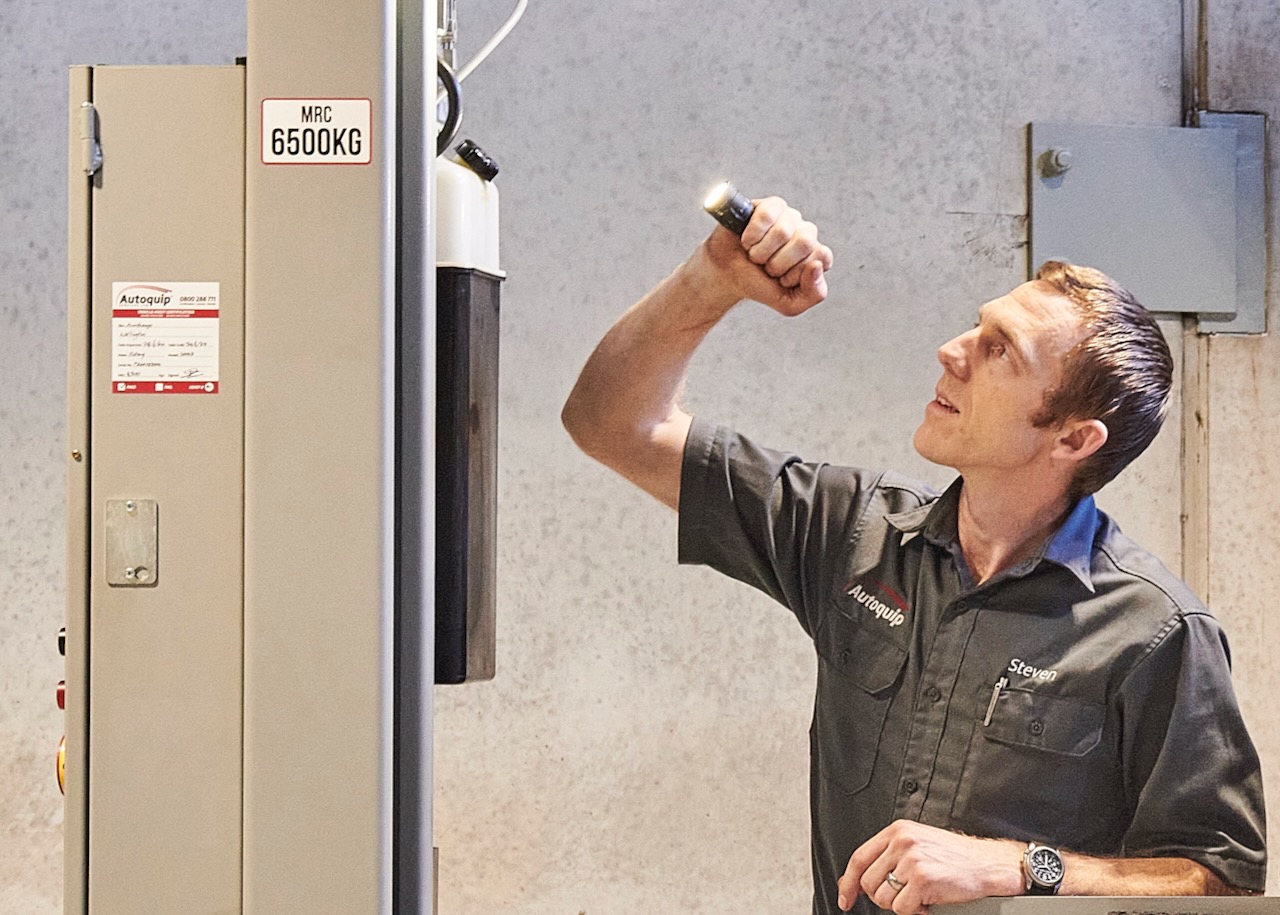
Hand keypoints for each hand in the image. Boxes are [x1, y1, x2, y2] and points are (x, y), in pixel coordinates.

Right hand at [695, 196, 832, 316]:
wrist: (726, 276)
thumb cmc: (758, 285)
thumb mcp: (789, 303)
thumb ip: (814, 293)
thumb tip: (817, 265)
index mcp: (816, 255)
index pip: (822, 256)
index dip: (797, 272)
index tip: (781, 280)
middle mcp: (806, 233)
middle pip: (805, 242)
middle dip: (778, 263)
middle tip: (766, 267)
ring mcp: (789, 217)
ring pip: (782, 231)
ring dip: (761, 251)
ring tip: (754, 255)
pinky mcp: (769, 205)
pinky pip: (767, 214)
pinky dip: (752, 234)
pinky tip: (747, 240)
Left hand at [837, 820, 1022, 913]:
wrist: (988, 864)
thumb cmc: (957, 857)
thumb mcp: (918, 844)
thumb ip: (890, 855)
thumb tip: (860, 880)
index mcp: (898, 831)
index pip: (859, 858)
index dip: (848, 882)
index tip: (845, 898)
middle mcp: (902, 841)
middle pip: (869, 882)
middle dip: (883, 897)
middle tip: (904, 896)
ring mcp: (911, 859)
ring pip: (883, 898)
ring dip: (901, 904)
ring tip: (921, 895)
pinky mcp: (922, 878)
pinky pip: (902, 908)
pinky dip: (916, 911)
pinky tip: (930, 901)